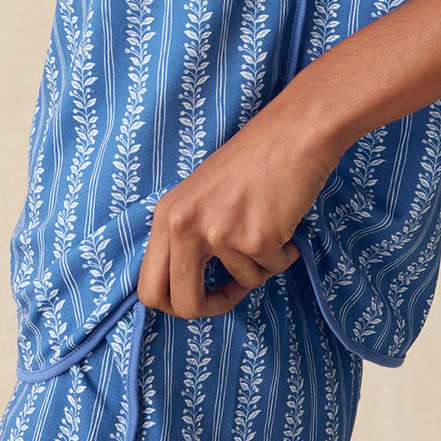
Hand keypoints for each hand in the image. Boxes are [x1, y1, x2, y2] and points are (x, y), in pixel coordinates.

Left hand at [136, 103, 336, 318]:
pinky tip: (285, 223)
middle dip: (214, 306)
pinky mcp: (255, 238)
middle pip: (184, 305)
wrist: (293, 133)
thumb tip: (185, 290)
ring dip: (261, 264)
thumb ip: (187, 237)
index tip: (199, 298)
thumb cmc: (252, 161)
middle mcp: (184, 226)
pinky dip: (284, 254)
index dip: (174, 304)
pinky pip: (272, 269)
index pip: (148, 289)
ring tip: (269, 227)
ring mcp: (219, 233)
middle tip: (234, 292)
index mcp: (166, 217)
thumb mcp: (199, 197)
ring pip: (243, 284)